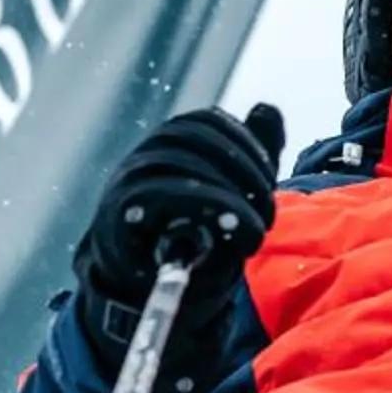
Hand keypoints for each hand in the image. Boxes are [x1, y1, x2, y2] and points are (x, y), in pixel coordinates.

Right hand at [73, 103, 285, 339]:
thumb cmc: (192, 233)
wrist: (147, 284)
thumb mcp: (231, 193)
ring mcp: (129, 181)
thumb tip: (267, 109)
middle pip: (195, 139)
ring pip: (180, 165)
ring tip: (256, 232)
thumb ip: (252, 154)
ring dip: (231, 198)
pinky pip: (160, 196)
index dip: (246, 143)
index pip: (208, 121)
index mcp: (172, 143)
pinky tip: (235, 234)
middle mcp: (147, 155)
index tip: (270, 178)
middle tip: (269, 212)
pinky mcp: (121, 213)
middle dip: (245, 172)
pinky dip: (207, 210)